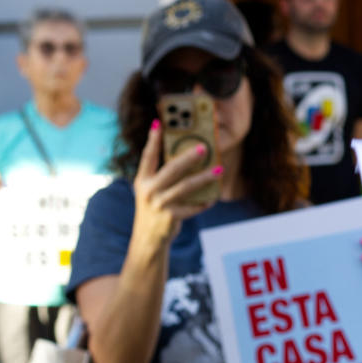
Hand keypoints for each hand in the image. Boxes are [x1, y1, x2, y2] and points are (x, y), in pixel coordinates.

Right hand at [131, 120, 218, 247]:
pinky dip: (204, 202)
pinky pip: (192, 207)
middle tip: (204, 148)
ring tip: (219, 170)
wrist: (147, 238)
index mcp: (142, 180)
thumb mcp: (151, 190)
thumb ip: (164, 176)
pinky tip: (213, 197)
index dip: (153, 140)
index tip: (158, 123)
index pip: (148, 156)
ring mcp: (159, 204)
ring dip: (205, 178)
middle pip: (171, 169)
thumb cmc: (154, 208)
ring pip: (186, 187)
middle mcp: (148, 191)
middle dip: (188, 157)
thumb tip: (191, 158)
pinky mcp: (170, 217)